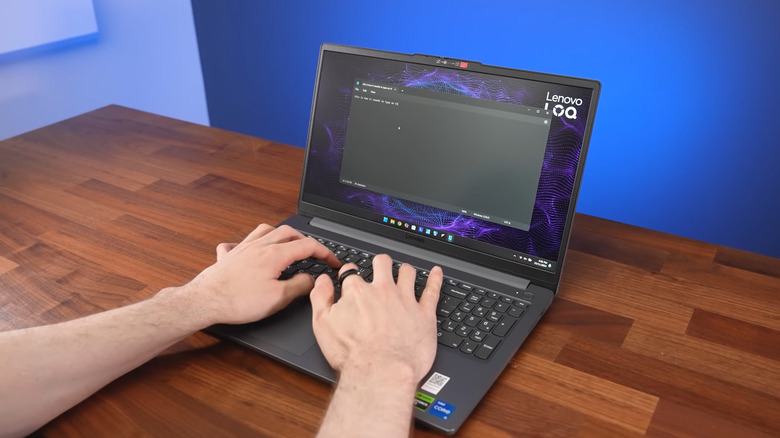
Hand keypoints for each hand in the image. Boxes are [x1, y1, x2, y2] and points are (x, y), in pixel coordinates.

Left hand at [176, 224, 339, 325]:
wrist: (205, 301)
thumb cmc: (238, 301)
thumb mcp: (278, 298)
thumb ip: (300, 286)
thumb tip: (311, 279)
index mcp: (275, 254)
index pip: (308, 245)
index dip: (325, 252)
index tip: (332, 261)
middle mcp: (259, 246)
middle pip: (288, 232)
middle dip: (305, 240)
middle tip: (314, 252)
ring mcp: (242, 248)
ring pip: (265, 231)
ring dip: (281, 234)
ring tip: (288, 243)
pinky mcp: (229, 256)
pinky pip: (240, 242)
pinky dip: (250, 243)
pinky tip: (250, 250)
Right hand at [310, 254, 441, 382]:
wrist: (380, 373)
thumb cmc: (352, 355)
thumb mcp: (322, 325)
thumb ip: (320, 298)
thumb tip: (321, 282)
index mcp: (358, 292)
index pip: (351, 272)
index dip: (349, 273)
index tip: (350, 276)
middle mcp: (382, 291)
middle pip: (382, 264)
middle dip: (379, 264)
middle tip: (379, 268)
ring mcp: (405, 300)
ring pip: (407, 273)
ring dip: (405, 270)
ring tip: (404, 272)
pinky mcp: (424, 314)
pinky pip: (433, 290)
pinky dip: (436, 278)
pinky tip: (437, 272)